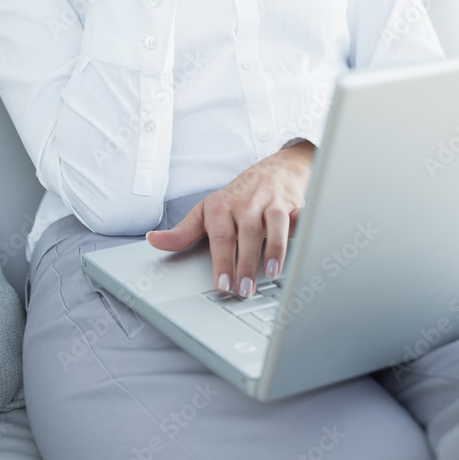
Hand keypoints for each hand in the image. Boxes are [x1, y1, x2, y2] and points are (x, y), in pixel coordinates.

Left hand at [146, 141, 315, 296]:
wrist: (274, 169)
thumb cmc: (238, 196)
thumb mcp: (206, 211)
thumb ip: (183, 232)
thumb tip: (154, 241)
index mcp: (223, 207)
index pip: (221, 237)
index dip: (221, 261)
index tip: (222, 284)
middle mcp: (247, 203)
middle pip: (247, 233)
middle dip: (246, 263)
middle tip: (244, 290)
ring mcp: (272, 202)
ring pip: (274, 223)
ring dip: (275, 248)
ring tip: (272, 273)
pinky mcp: (294, 204)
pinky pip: (300, 216)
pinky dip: (302, 228)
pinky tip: (304, 246)